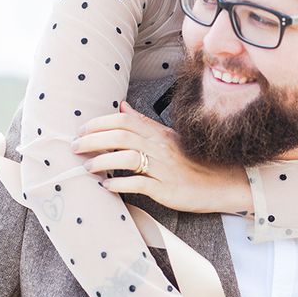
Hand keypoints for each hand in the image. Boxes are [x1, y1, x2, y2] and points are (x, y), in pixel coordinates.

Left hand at [72, 101, 253, 214]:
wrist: (222, 182)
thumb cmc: (192, 161)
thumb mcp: (168, 137)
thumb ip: (143, 123)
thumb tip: (121, 107)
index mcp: (159, 133)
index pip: (125, 121)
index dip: (99, 123)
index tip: (82, 130)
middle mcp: (161, 147)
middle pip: (121, 136)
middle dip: (93, 140)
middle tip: (75, 148)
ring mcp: (164, 168)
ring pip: (127, 157)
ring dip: (103, 161)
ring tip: (87, 167)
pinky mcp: (167, 189)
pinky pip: (140, 184)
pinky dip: (120, 184)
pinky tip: (107, 186)